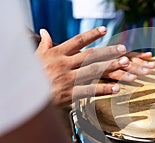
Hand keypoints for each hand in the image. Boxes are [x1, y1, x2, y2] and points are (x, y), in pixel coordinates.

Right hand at [36, 27, 154, 106]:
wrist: (24, 96)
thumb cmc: (31, 74)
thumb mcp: (36, 56)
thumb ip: (44, 44)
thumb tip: (45, 31)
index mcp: (57, 53)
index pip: (78, 41)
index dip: (92, 35)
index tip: (105, 30)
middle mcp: (64, 64)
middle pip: (91, 55)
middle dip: (108, 51)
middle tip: (123, 49)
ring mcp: (67, 78)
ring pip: (93, 71)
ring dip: (111, 66)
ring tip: (126, 64)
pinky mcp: (69, 93)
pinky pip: (89, 90)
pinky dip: (104, 89)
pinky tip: (117, 89)